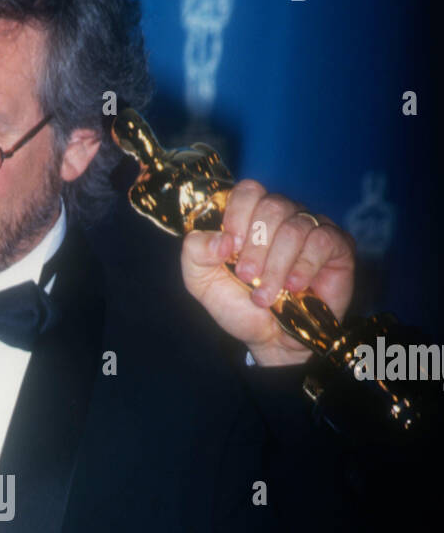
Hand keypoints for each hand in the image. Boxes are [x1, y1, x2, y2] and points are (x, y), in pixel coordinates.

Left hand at [180, 180, 355, 365]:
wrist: (272, 341)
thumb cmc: (240, 307)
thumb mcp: (202, 283)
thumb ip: (195, 254)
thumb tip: (218, 238)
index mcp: (250, 218)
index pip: (248, 191)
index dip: (237, 216)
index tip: (230, 249)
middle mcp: (282, 217)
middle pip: (272, 205)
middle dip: (255, 246)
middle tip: (248, 277)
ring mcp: (311, 228)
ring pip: (295, 227)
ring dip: (276, 265)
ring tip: (266, 295)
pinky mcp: (336, 246)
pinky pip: (322, 240)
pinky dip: (303, 266)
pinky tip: (294, 287)